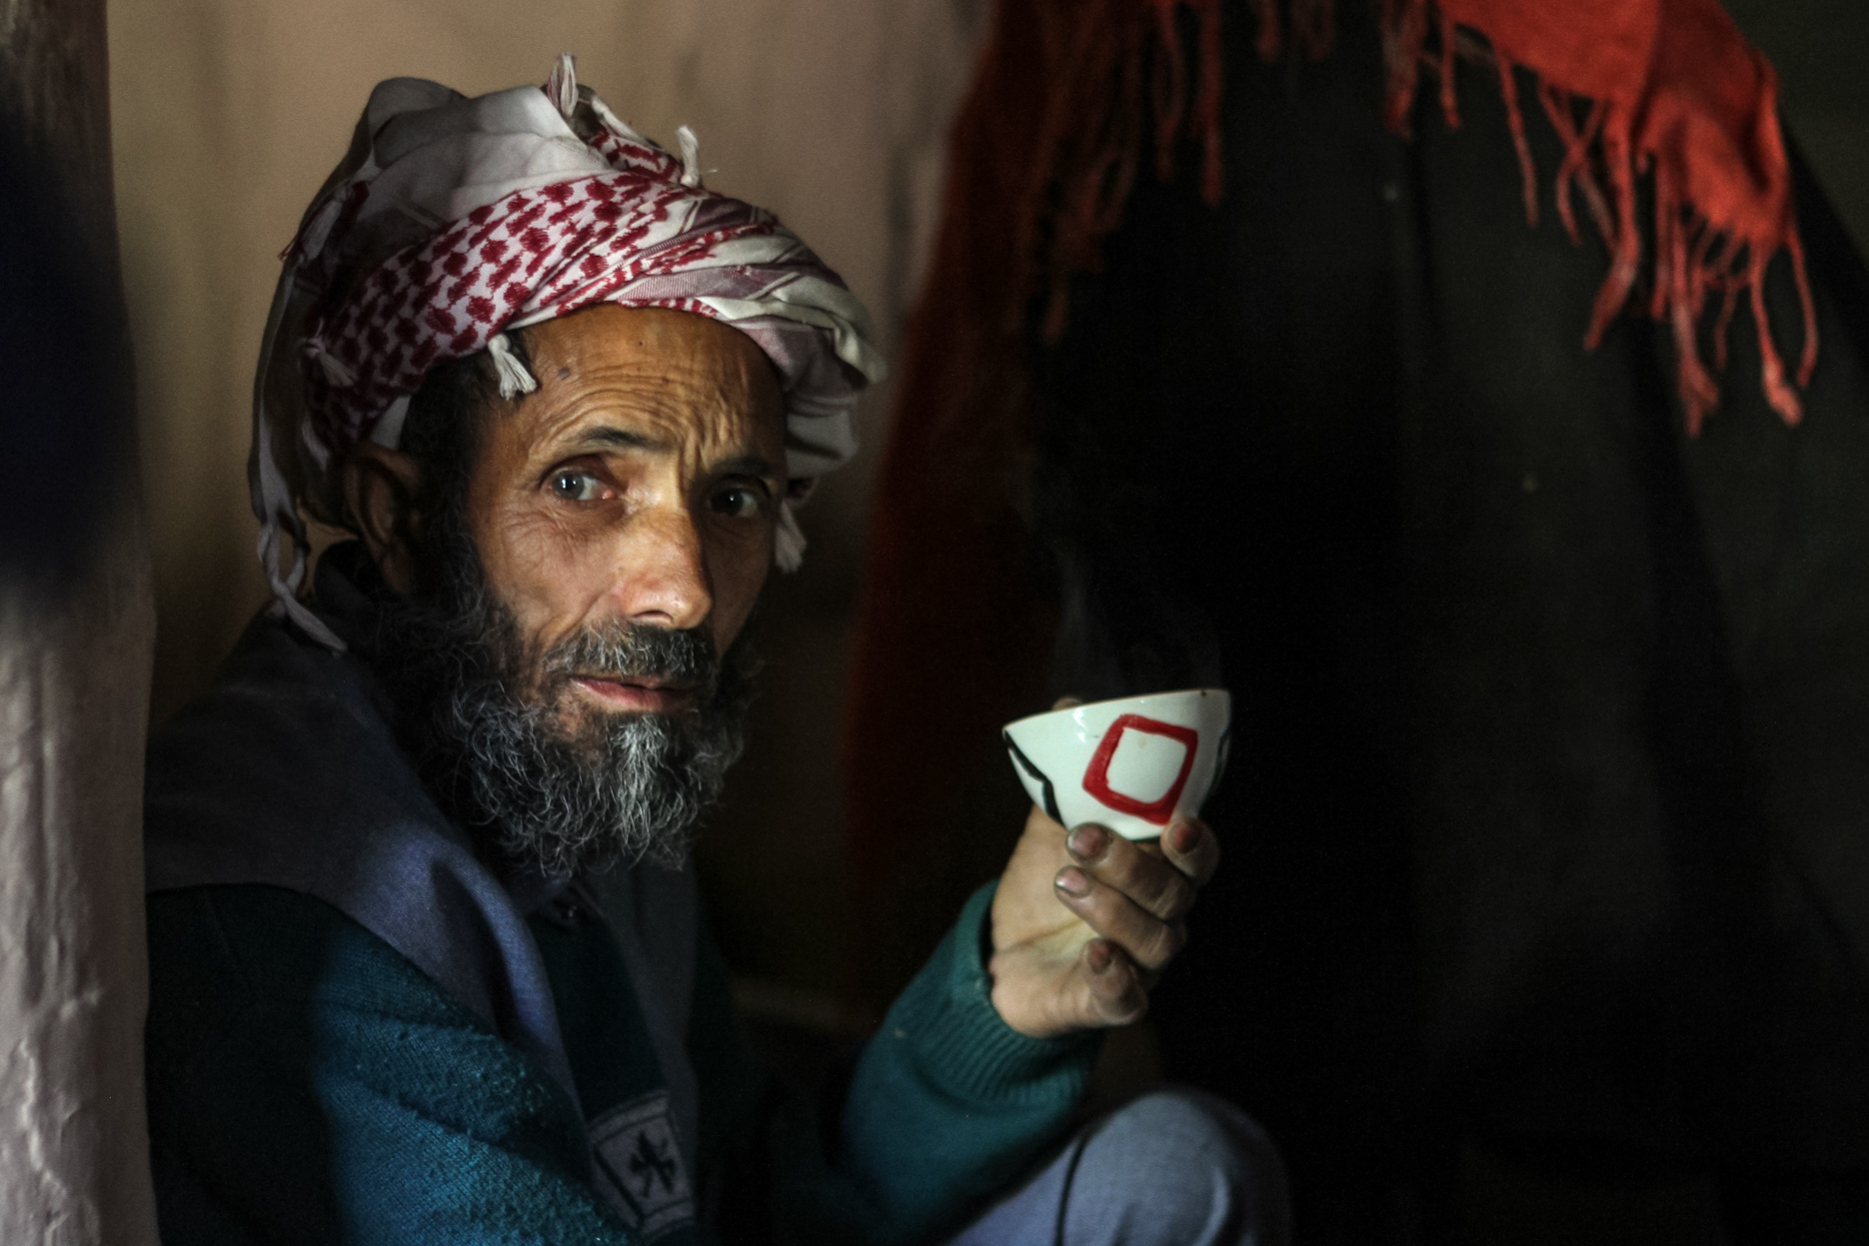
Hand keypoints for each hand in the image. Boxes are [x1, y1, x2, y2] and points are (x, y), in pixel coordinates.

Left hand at [987, 803, 1220, 1039]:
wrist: (1006, 951)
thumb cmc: (1047, 880)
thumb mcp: (1051, 827)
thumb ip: (1068, 784)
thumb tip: (1066, 716)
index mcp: (1158, 873)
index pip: (1197, 860)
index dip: (1195, 844)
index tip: (1175, 824)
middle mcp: (1160, 920)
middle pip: (1173, 896)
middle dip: (1130, 865)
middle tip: (1081, 841)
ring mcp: (1139, 965)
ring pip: (1156, 942)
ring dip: (1112, 909)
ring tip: (1064, 881)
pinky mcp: (1106, 1004)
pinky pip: (1128, 1001)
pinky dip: (1115, 978)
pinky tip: (1094, 954)